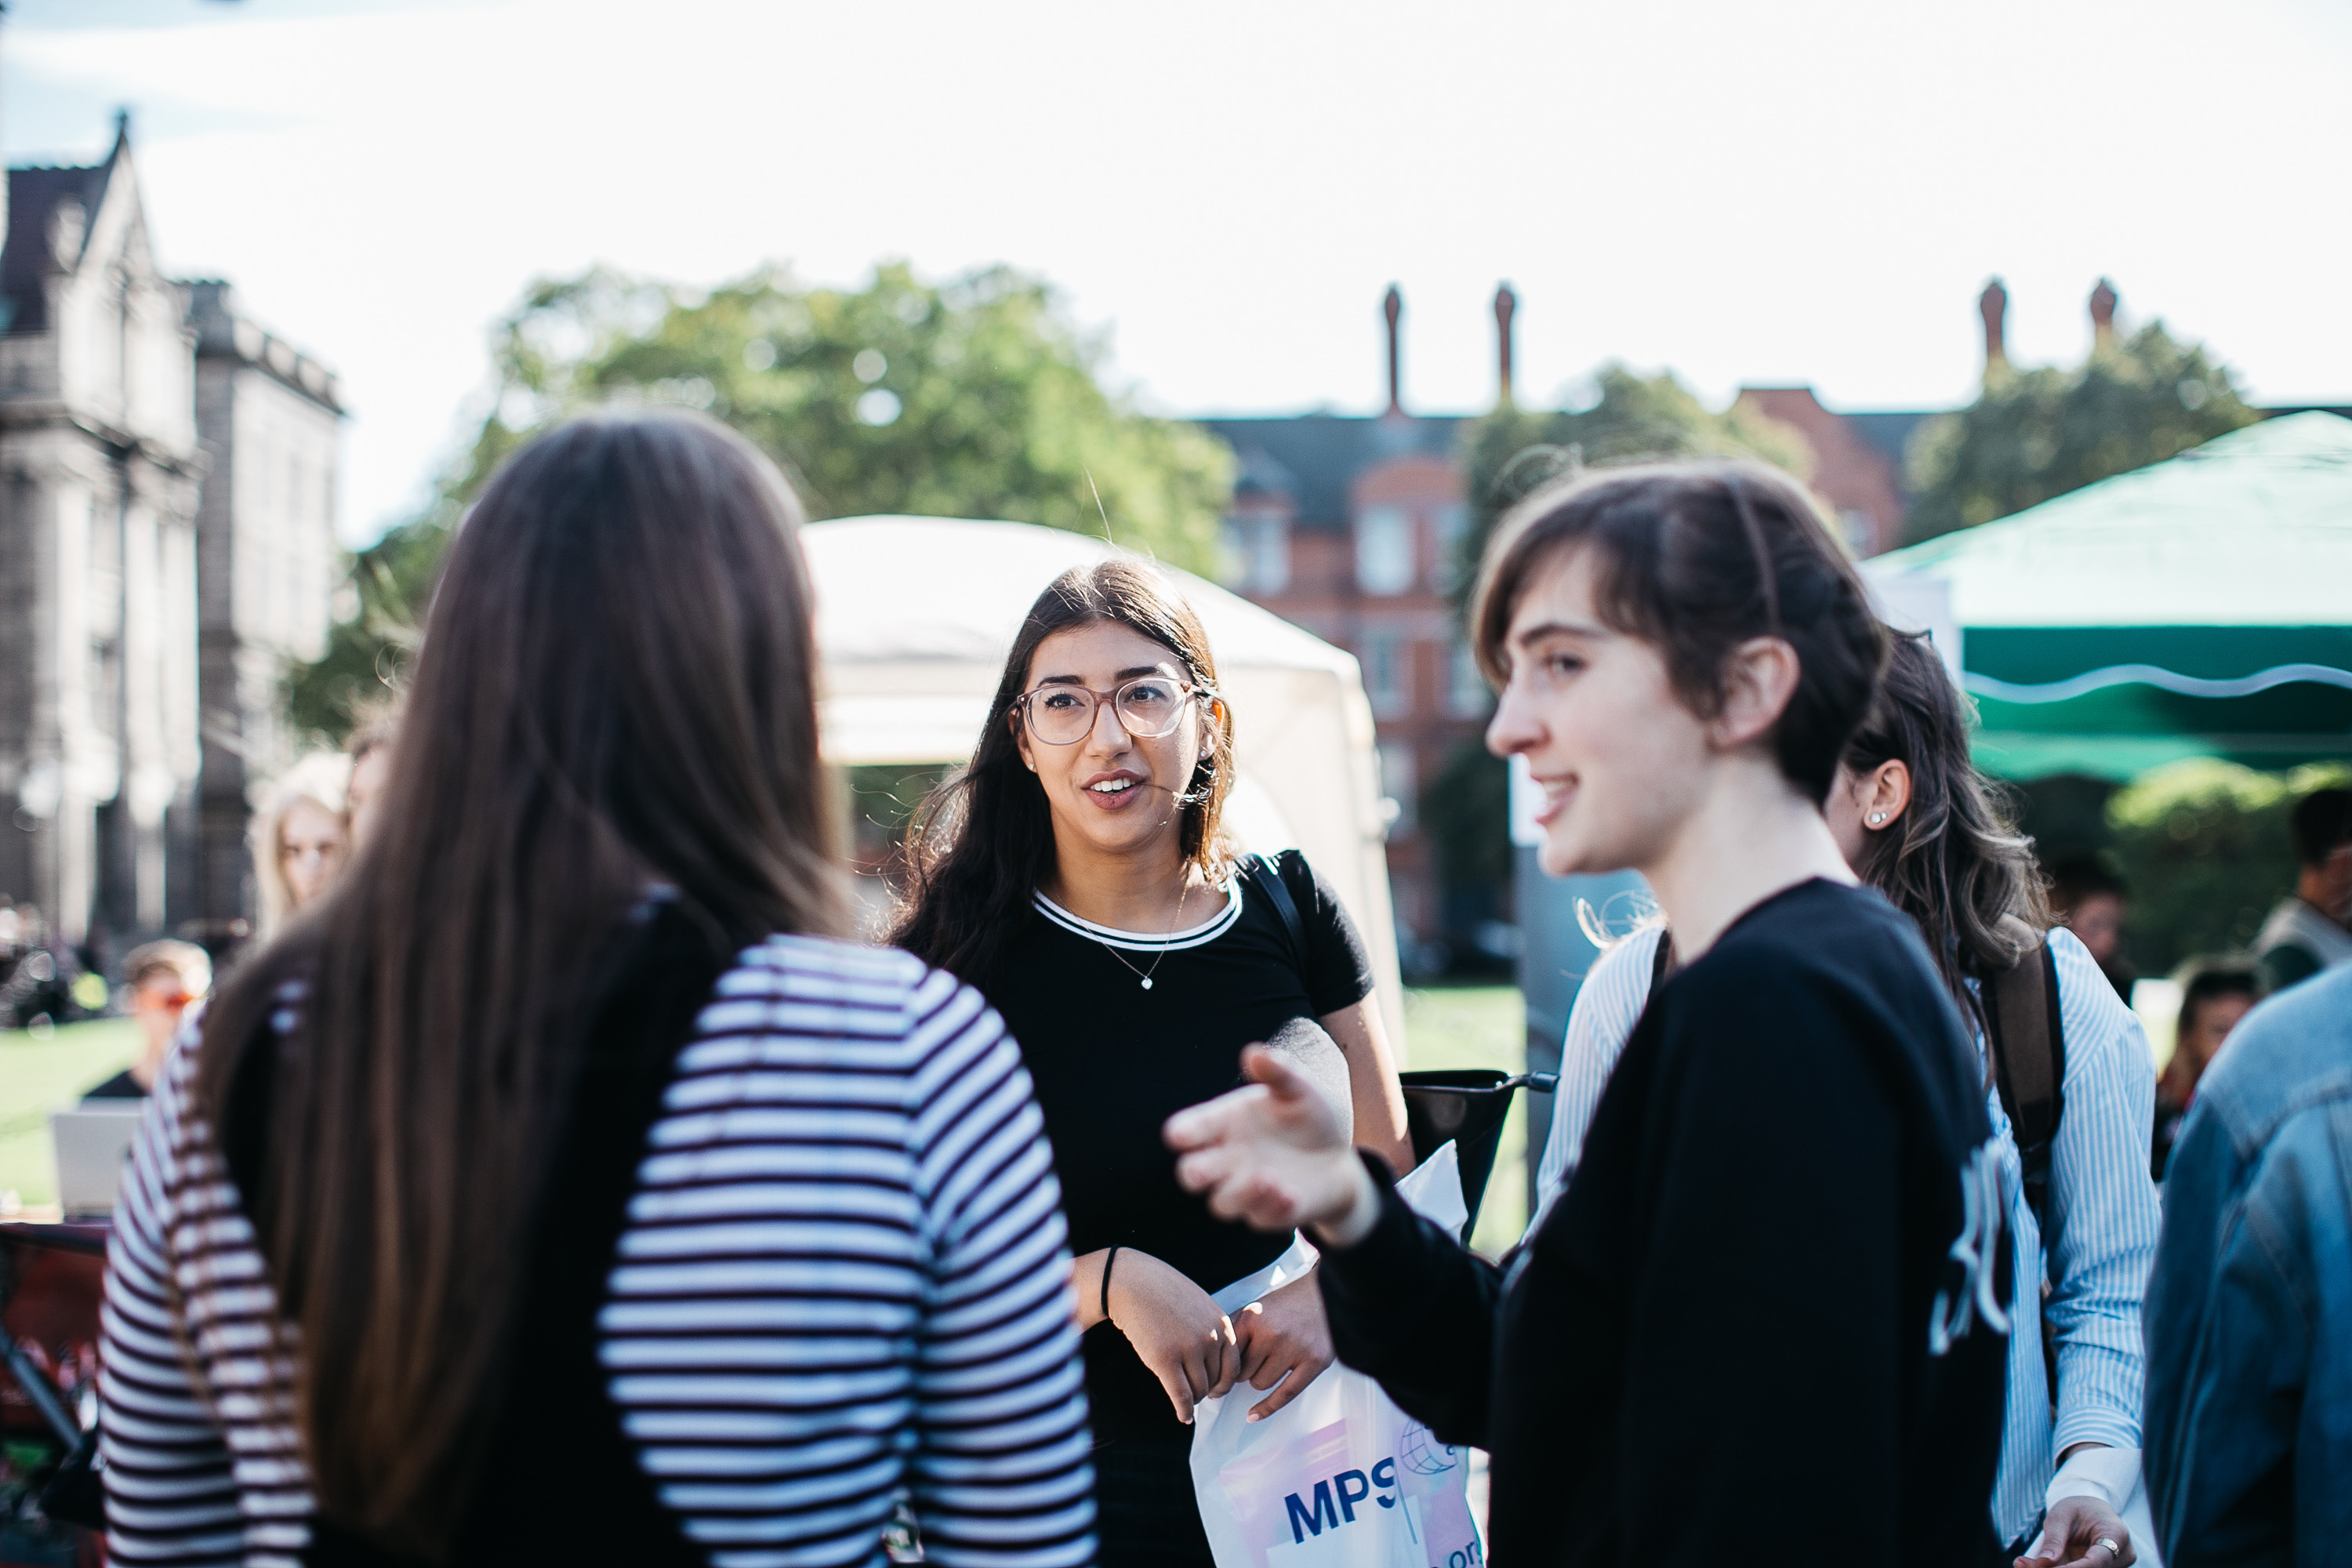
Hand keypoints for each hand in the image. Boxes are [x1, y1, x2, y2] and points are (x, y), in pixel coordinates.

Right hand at [1105, 1249, 1237, 1424]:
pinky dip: (1183, 1411)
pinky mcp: (1165, 1359)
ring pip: (1199, 1391)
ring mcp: (1188, 1349)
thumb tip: (1217, 1369)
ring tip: (1185, 1400)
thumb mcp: (1201, 1307)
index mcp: (1222, 1325)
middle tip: (1197, 1396)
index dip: (1224, 1384)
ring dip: (1193, 1400)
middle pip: (1215, 1382)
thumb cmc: (1165, 1294)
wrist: (1133, 1283)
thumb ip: (1214, 1333)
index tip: (1215, 1390)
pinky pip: (1181, 1396)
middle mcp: (1210, 1338)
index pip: (1233, 1368)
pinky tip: (1181, 1416)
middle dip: (1206, 1392)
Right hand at [1166, 1047, 1378, 1245]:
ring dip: (1239, 1193)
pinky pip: (1259, 1218)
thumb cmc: (1309, 1117)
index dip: (1182, 1132)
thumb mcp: (1300, 1089)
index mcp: (1224, 1123)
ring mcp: (1245, 1189)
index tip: (1177, 1135)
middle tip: (1199, 1173)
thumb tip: (1255, 1052)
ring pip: (1222, 1203)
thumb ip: (1279, 1071)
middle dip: (1193, 1174)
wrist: (1339, 1158)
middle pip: (1192, 1174)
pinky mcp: (1267, 1214)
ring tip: (1268, 1177)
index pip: (1192, 1129)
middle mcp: (1227, 1159)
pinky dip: (1272, 1207)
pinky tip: (1290, 1193)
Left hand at [1232, 1270, 1333, 1421]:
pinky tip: (1252, 1416)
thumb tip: (1211, 1363)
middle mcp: (1271, 1333)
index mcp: (1252, 1318)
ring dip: (1263, 1378)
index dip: (1224, 1367)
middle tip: (1259, 1356)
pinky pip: (1284, 1395)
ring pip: (1260, 1384)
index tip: (1218, 1378)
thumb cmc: (1286, 1305)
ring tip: (1276, 1358)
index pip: (1227, 1357)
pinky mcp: (1314, 1362)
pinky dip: (1267, 1408)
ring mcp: (1293, 1349)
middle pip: (1242, 1373)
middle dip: (1247, 1370)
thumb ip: (1235, 1332)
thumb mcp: (1255, 1309)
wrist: (1325, 1294)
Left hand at [2017, 1495, 2133, 1567]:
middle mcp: (2122, 1555)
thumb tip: (2044, 1563)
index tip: (2043, 1567)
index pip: (2096, 1561)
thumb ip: (2054, 1539)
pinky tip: (2032, 1565)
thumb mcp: (2061, 1515)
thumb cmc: (2078, 1508)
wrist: (2091, 1511)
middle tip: (2022, 1563)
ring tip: (2023, 1563)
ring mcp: (2115, 1566)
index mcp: (2116, 1534)